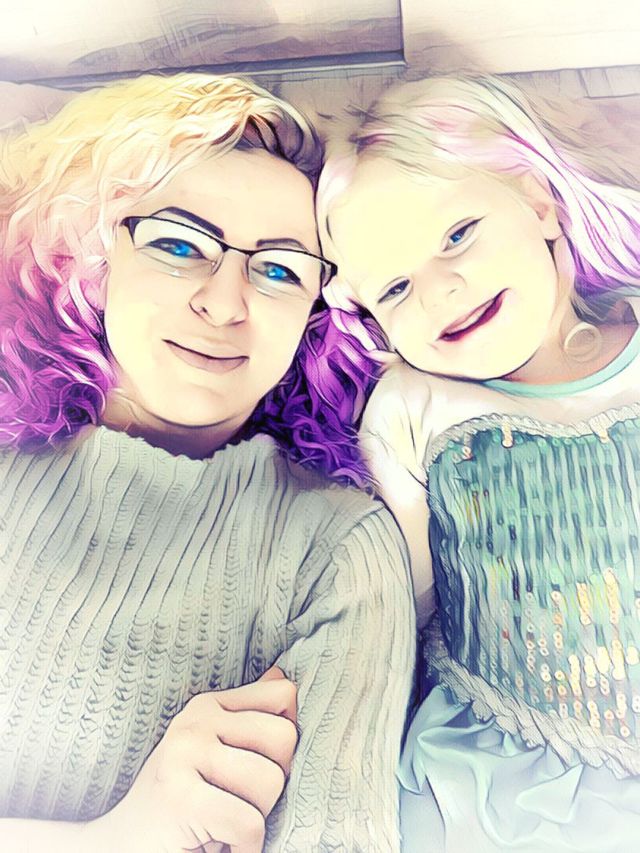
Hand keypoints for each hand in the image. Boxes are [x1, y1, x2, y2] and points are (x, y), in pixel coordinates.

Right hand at [88, 667, 297, 852]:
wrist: (120, 849)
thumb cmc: (181, 806)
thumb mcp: (215, 752)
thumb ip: (248, 716)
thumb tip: (282, 677)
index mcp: (207, 706)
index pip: (283, 695)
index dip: (283, 742)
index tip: (251, 769)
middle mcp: (194, 721)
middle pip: (284, 737)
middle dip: (272, 782)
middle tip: (236, 802)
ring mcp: (184, 755)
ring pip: (270, 781)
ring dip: (256, 819)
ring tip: (221, 823)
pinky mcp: (180, 799)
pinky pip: (250, 824)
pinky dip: (243, 848)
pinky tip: (217, 846)